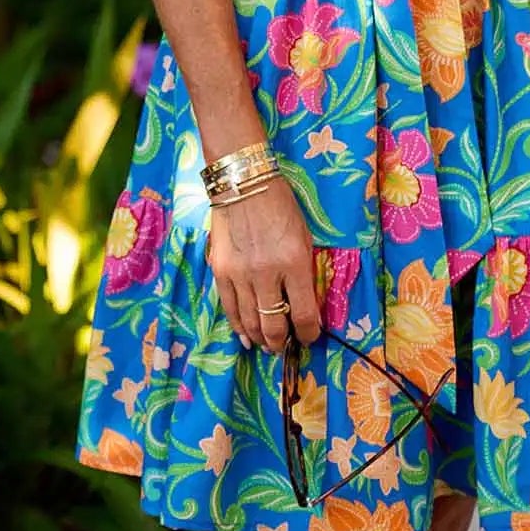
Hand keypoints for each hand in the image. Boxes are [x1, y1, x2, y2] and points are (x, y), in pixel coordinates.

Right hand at [207, 175, 322, 353]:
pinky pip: (229, 309)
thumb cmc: (281, 206)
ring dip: (260, 338)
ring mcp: (240, 274)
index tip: (309, 338)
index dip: (309, 334)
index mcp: (294, 262)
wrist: (243, 183)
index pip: (305, 314)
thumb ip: (303, 272)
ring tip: (266, 344)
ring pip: (250, 322)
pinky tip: (245, 336)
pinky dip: (238, 326)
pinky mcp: (220, 271)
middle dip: (281, 343)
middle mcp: (267, 273)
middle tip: (285, 347)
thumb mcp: (303, 237)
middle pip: (274, 325)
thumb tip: (301, 306)